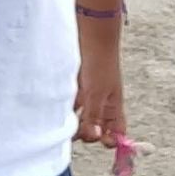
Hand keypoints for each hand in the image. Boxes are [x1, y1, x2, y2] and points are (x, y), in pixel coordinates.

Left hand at [74, 35, 126, 150]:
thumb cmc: (100, 61)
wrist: (90, 34)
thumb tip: (95, 137)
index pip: (116, 133)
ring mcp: (88, 98)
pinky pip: (70, 108)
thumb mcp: (96, 92)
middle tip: (77, 130)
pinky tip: (58, 109)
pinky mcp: (76, 90)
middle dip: (87, 134)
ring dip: (73, 124)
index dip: (110, 141)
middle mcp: (102, 105)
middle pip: (96, 131)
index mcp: (114, 108)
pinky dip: (64, 111)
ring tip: (65, 121)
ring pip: (81, 121)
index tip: (100, 141)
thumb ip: (94, 116)